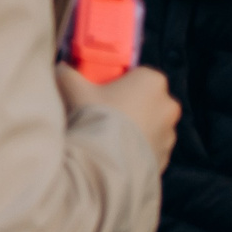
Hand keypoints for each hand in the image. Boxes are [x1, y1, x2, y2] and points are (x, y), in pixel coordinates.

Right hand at [58, 63, 178, 171]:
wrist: (107, 161)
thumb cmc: (98, 116)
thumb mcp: (75, 89)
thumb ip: (68, 74)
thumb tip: (61, 69)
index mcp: (152, 81)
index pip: (139, 74)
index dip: (121, 81)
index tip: (104, 89)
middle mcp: (168, 105)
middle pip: (148, 99)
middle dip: (131, 104)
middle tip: (105, 111)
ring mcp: (170, 133)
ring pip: (151, 125)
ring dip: (135, 128)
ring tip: (109, 135)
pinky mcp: (165, 156)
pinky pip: (150, 147)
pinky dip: (137, 148)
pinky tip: (117, 152)